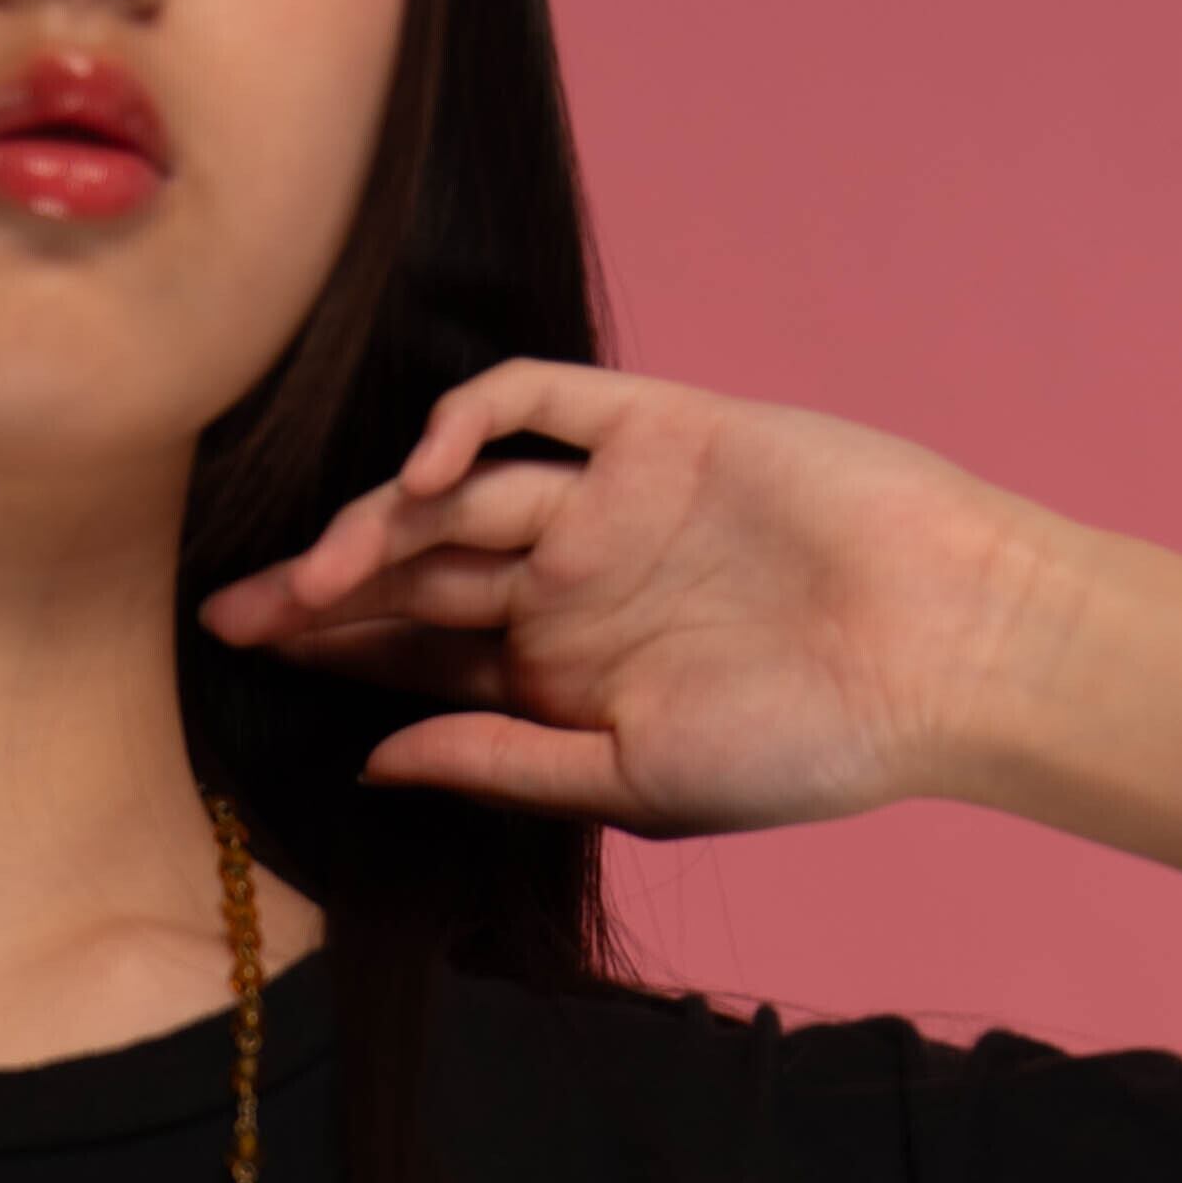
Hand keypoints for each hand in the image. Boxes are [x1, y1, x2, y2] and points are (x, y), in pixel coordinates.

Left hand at [199, 360, 1068, 836]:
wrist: (946, 653)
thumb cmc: (811, 743)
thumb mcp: (634, 781)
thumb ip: (504, 765)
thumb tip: (374, 763)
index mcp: (562, 671)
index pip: (415, 649)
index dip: (331, 648)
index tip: (244, 659)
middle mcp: (572, 580)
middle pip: (415, 565)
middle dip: (323, 587)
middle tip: (236, 612)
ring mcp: (611, 499)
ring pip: (457, 488)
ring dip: (382, 522)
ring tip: (327, 573)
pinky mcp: (655, 428)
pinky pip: (535, 401)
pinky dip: (466, 421)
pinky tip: (423, 473)